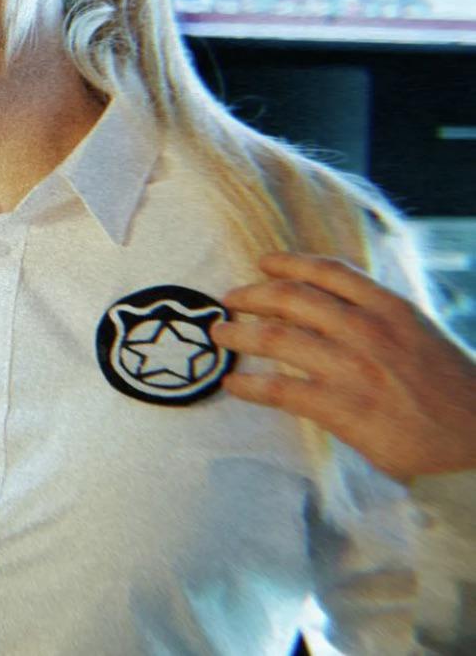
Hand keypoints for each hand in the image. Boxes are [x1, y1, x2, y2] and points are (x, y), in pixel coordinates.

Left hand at [211, 251, 475, 481]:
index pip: (328, 271)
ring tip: (220, 335)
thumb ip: (377, 313)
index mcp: (390, 307)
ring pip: (276, 337)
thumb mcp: (421, 333)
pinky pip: (281, 391)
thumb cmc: (452, 390)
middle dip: (251, 294)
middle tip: (229, 299)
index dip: (288, 263)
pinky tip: (233, 385)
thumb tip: (328, 301)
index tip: (263, 262)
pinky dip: (249, 386)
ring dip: (239, 334)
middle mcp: (368, 330)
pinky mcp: (344, 410)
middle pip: (291, 298)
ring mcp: (354, 369)